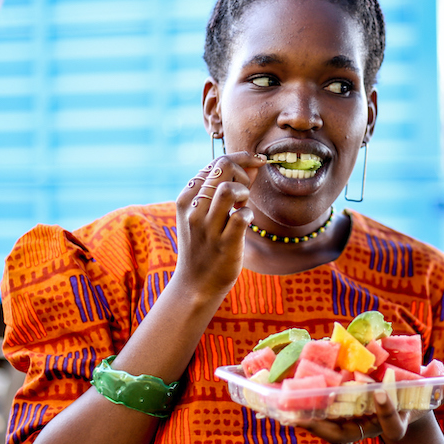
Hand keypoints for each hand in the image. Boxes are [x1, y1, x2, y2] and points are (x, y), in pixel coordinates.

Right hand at [173, 152, 265, 298]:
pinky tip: (246, 221)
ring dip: (244, 192)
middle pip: (223, 167)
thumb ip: (227, 186)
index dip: (240, 159)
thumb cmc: (205, 244)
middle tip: (244, 192)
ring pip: (229, 189)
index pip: (215, 162)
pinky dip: (249, 214)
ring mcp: (208, 228)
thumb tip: (253, 164)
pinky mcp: (224, 244)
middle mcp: (194, 209)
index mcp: (187, 197)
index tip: (256, 163)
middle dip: (242, 172)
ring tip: (243, 205)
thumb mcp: (207, 213)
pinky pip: (242, 217)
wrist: (195, 284)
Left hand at [300, 383, 443, 443]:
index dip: (386, 412)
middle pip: (345, 434)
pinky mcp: (340, 414)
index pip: (391, 425)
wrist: (403, 405)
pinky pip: (319, 416)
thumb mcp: (431, 390)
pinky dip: (304, 410)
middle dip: (325, 427)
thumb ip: (443, 386)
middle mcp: (370, 427)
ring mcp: (353, 423)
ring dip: (307, 420)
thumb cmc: (416, 395)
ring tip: (286, 412)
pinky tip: (285, 401)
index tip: (380, 394)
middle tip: (304, 417)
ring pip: (327, 428)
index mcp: (394, 423)